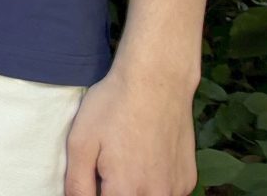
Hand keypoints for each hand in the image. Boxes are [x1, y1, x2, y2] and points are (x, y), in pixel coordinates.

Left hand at [63, 60, 197, 195]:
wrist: (157, 81)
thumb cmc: (114, 107)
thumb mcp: (80, 142)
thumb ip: (77, 183)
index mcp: (125, 190)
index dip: (95, 192)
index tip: (94, 177)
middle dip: (115, 190)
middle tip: (107, 167)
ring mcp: (176, 190)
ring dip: (134, 189)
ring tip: (125, 160)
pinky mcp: (188, 180)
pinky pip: (167, 193)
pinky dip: (154, 184)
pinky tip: (145, 159)